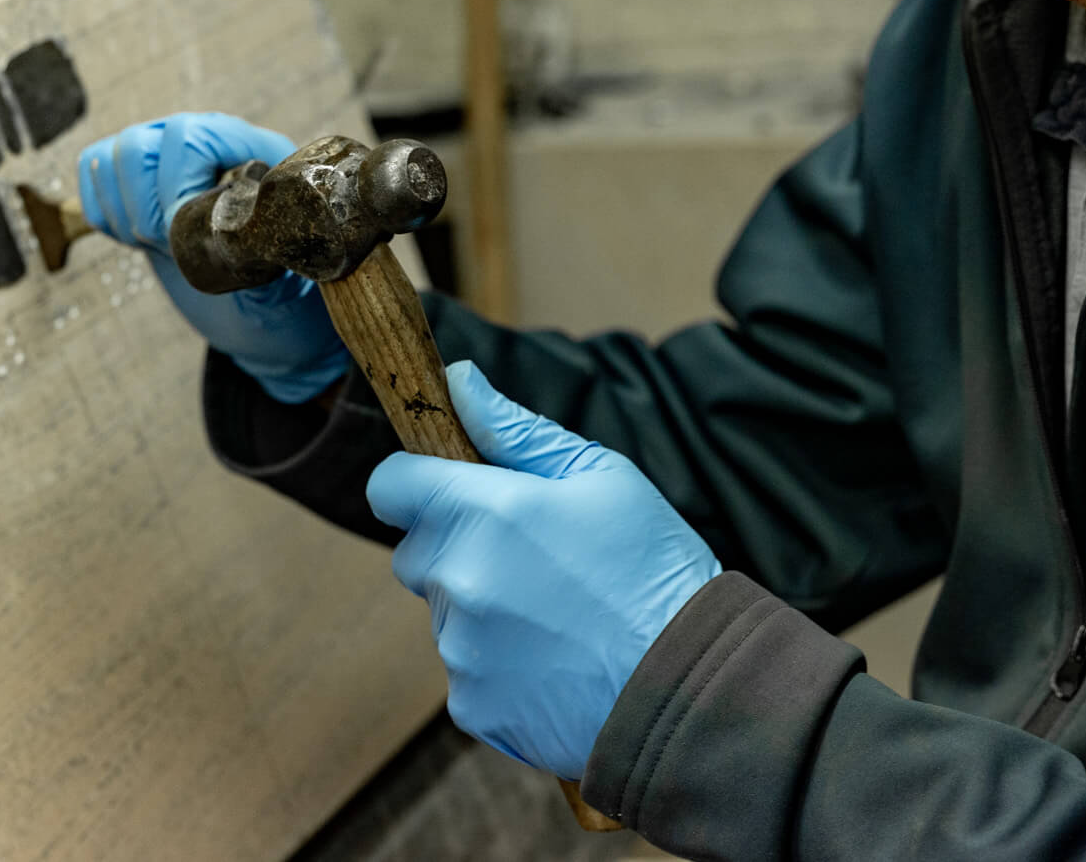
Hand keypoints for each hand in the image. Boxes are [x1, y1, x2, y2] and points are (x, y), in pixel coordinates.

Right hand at [78, 113, 349, 402]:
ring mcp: (172, 156)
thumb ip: (262, 255)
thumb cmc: (286, 297)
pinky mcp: (140, 177)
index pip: (191, 137)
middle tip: (168, 248)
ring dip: (124, 212)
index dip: (174, 188)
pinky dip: (104, 212)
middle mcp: (212, 142)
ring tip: (159, 246)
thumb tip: (233, 230)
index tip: (181, 237)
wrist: (264, 313)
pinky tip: (140, 239)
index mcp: (258, 153)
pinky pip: (96, 168)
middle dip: (143, 209)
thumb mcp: (285, 284)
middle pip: (139, 145)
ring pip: (112, 156)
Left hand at [366, 362, 719, 781]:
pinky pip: (465, 669)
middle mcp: (460, 580)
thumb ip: (516, 430)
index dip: (415, 482)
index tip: (448, 489)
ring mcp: (461, 648)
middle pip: (417, 552)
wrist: (694, 685)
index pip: (391, 486)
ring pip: (443, 613)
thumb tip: (458, 381)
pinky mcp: (473, 704)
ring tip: (556, 615)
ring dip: (479, 608)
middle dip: (456, 547)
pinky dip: (497, 665)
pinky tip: (554, 660)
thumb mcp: (600, 477)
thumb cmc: (655, 570)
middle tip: (530, 558)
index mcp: (485, 513)